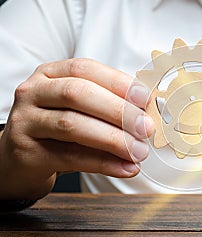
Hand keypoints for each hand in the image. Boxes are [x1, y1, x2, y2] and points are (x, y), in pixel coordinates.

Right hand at [0, 59, 153, 199]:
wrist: (20, 160)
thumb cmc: (58, 130)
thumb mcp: (79, 110)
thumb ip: (107, 106)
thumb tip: (147, 112)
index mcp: (50, 74)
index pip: (85, 69)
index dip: (117, 82)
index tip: (145, 98)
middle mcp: (33, 92)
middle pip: (78, 94)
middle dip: (118, 111)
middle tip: (146, 128)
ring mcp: (25, 121)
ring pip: (72, 125)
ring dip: (113, 139)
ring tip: (139, 152)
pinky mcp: (26, 152)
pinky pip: (70, 156)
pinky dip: (104, 163)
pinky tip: (125, 168)